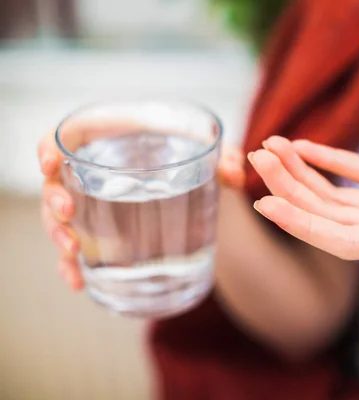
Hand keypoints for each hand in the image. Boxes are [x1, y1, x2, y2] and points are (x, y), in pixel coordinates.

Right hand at [38, 126, 244, 290]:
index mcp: (114, 144)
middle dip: (54, 199)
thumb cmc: (193, 165)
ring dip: (59, 235)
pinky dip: (72, 266)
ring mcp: (95, 206)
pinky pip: (76, 250)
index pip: (70, 137)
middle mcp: (97, 175)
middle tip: (68, 212)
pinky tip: (78, 282)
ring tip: (71, 252)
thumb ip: (225, 157)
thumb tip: (234, 170)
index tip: (49, 161)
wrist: (199, 196)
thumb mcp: (209, 157)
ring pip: (60, 219)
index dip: (51, 145)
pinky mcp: (101, 235)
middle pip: (58, 182)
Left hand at [248, 136, 358, 283]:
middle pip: (328, 212)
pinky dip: (329, 158)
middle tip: (255, 157)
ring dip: (301, 170)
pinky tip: (301, 146)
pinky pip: (357, 169)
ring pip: (336, 191)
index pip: (344, 241)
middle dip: (289, 187)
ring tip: (270, 145)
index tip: (265, 205)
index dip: (303, 225)